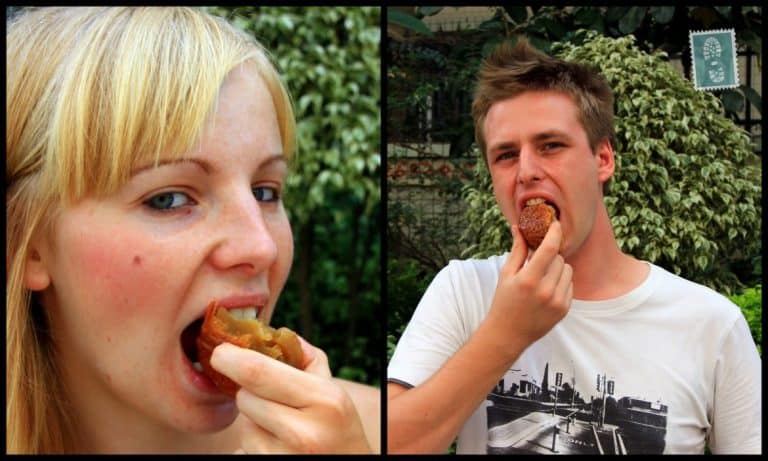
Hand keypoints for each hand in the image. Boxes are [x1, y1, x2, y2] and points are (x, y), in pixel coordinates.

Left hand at [210, 338, 371, 453]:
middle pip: (245, 398)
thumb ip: (305, 358)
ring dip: (254, 423)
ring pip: (243, 426)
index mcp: (325, 401)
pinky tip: (278, 448)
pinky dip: (254, 445)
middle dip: (251, 394)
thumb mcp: (333, 389)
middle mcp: (304, 434)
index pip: (258, 372)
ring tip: (283, 430)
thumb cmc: (338, 427)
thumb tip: (273, 333)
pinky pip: (243, 449)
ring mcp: (283, 459)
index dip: (231, 358)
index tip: (220, 352)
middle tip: (273, 401)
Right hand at [486, 221, 572, 353]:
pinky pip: (570, 285)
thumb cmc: (504, 301)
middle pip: (559, 258)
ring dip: (557, 268)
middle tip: (537, 262)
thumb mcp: (506, 275)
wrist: (508, 334)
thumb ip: (517, 250)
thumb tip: (519, 228)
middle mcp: (545, 291)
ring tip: (542, 277)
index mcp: (528, 280)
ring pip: (567, 270)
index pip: (549, 249)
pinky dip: (561, 282)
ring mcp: (557, 301)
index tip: (556, 224)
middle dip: (550, 256)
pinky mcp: (564, 309)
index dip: (554, 233)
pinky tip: (547, 290)